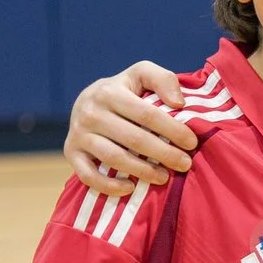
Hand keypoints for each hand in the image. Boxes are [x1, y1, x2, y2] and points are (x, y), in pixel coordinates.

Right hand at [65, 63, 196, 196]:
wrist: (87, 102)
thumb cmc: (124, 90)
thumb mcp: (142, 75)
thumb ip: (163, 80)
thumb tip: (178, 103)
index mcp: (109, 92)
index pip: (147, 114)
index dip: (172, 130)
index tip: (192, 143)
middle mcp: (90, 112)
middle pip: (133, 138)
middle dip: (164, 154)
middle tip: (184, 164)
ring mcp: (78, 134)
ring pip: (114, 158)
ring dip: (142, 171)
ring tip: (164, 177)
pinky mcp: (70, 152)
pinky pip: (87, 175)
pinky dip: (109, 185)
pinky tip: (130, 188)